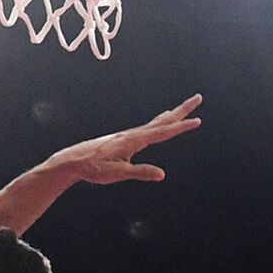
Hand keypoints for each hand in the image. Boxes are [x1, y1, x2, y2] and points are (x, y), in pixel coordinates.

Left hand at [49, 94, 202, 184]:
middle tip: (198, 98)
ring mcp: (129, 135)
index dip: (181, 127)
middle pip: (163, 120)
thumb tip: (162, 174)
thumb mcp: (117, 173)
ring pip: (156, 123)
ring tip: (183, 110)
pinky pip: (148, 128)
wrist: (74, 161)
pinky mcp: (124, 139)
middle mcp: (133, 134)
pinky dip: (159, 122)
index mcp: (134, 140)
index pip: (163, 132)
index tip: (198, 120)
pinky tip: (159, 123)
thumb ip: (140, 172)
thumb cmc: (94, 168)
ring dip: (172, 116)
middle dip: (181, 110)